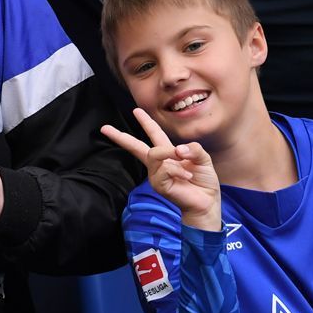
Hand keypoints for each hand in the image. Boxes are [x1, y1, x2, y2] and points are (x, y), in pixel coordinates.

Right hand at [100, 109, 219, 230]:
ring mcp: (156, 174)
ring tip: (183, 158)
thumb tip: (178, 148)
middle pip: (136, 146)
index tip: (135, 111)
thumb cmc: (204, 181)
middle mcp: (159, 163)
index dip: (146, 122)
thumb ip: (193, 149)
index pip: (154, 134)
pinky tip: (187, 176)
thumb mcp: (203, 158)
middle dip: (120, 137)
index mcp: (169, 154)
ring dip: (169, 152)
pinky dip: (178, 170)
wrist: (207, 202)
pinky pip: (164, 169)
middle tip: (105, 128)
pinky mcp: (158, 185)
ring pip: (154, 154)